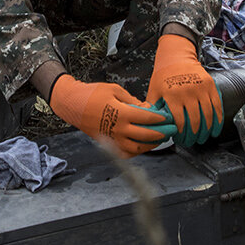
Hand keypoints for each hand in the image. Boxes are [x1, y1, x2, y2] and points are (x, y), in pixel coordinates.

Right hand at [48, 75, 175, 155]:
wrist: (73, 104)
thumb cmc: (93, 94)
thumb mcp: (115, 90)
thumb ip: (133, 101)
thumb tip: (147, 109)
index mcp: (122, 113)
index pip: (148, 118)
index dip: (160, 118)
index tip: (168, 117)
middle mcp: (118, 129)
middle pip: (146, 135)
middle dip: (161, 133)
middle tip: (170, 130)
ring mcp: (113, 139)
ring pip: (137, 148)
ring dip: (151, 145)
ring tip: (159, 139)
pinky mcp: (108, 144)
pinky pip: (125, 153)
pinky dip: (136, 152)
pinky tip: (143, 146)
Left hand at [148, 34, 222, 145]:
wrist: (176, 56)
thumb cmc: (163, 76)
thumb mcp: (154, 91)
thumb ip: (152, 109)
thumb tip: (150, 126)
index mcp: (172, 95)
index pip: (179, 122)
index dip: (181, 134)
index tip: (180, 140)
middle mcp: (188, 92)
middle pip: (194, 121)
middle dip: (194, 136)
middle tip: (193, 142)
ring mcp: (201, 88)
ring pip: (207, 115)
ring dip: (206, 130)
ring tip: (203, 138)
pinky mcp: (210, 85)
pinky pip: (216, 106)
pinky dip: (217, 120)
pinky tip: (215, 129)